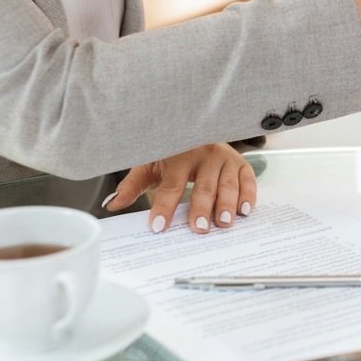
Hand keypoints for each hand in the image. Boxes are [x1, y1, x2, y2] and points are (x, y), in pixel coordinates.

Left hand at [103, 143, 256, 233]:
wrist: (198, 132)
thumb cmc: (174, 154)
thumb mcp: (151, 164)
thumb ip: (133, 184)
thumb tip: (112, 204)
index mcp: (179, 155)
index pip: (171, 184)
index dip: (164, 206)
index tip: (158, 226)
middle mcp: (205, 154)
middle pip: (203, 186)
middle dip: (201, 208)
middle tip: (199, 229)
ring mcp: (225, 159)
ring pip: (227, 184)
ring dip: (227, 204)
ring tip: (223, 223)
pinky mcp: (241, 164)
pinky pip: (248, 180)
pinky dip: (249, 195)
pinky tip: (245, 211)